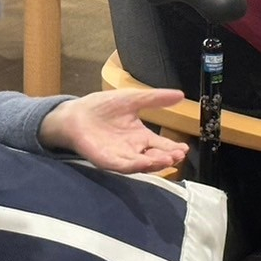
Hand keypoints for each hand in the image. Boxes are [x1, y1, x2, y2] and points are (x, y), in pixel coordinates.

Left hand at [39, 87, 188, 172]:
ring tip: (168, 160)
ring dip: (155, 164)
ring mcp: (120, 156)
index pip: (161, 145)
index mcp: (141, 137)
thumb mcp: (133, 99)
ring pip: (142, 164)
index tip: (184, 148)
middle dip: (168, 158)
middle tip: (179, 155)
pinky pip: (123, 166)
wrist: (75, 114)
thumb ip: (155, 99)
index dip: (173, 148)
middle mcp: (133, 150)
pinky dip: (135, 165)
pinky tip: (145, 163)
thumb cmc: (102, 107)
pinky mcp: (107, 160)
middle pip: (155, 158)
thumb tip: (180, 94)